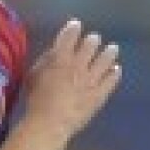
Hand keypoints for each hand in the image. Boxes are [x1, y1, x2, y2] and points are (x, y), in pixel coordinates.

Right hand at [24, 19, 121, 142]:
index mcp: (60, 57)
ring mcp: (92, 79)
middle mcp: (79, 64)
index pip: (70, 35)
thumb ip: (45, 61)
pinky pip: (112, 79)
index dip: (73, 28)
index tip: (76, 25)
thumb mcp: (33, 75)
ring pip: (106, 59)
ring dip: (109, 52)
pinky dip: (114, 73)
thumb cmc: (35, 101)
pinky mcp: (100, 93)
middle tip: (94, 39)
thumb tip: (55, 51)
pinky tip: (116, 70)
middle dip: (92, 40)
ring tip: (113, 48)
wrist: (49, 124)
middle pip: (91, 44)